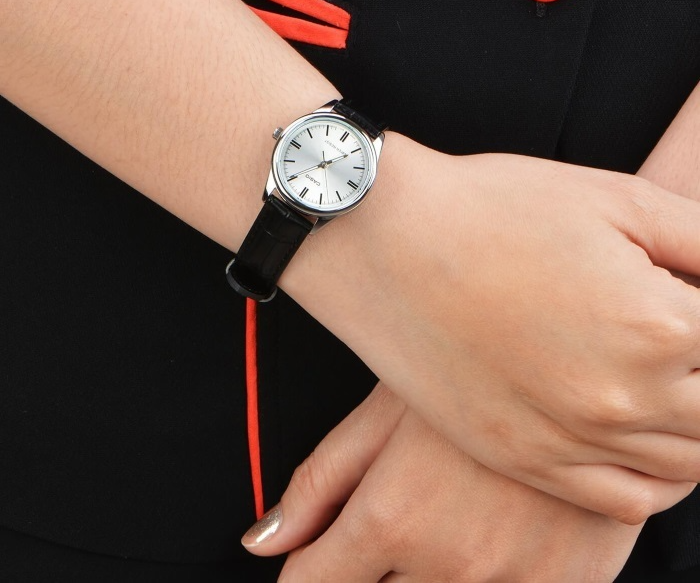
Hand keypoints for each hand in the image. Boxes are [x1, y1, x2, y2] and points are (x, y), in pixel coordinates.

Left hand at [244, 384, 646, 581]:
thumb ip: (320, 481)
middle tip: (387, 525)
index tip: (306, 566)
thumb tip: (262, 540)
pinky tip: (486, 536)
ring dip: (419, 578)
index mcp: (394, 516)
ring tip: (443, 519)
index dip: (301, 576)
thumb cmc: (484, 373)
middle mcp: (449, 566)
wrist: (593, 371)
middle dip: (362, 574)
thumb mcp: (390, 408)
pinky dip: (477, 580)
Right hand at [284, 133, 699, 522]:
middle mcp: (624, 396)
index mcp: (660, 324)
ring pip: (685, 462)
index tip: (681, 299)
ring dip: (690, 423)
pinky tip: (633, 433)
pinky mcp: (518, 452)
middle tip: (667, 336)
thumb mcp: (616, 199)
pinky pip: (621, 498)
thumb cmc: (490, 207)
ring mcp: (567, 435)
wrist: (384, 237)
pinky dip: (652, 476)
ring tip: (658, 379)